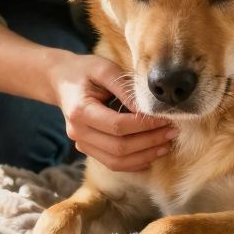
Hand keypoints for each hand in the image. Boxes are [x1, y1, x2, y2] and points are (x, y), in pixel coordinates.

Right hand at [46, 52, 176, 170]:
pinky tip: (152, 154)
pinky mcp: (88, 149)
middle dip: (149, 142)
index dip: (144, 125)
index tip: (166, 118)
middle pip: (118, 148)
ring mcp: (81, 144)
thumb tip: (149, 109)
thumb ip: (125, 89)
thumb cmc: (84, 70)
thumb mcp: (104, 69)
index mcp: (79, 111)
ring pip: (116, 161)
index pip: (117, 125)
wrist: (60, 80)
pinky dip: (135, 163)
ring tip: (167, 145)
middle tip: (173, 132)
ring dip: (145, 156)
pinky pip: (113, 164)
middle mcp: (78, 132)